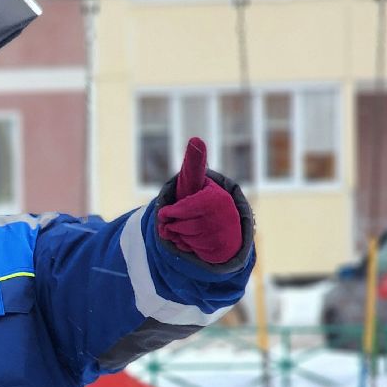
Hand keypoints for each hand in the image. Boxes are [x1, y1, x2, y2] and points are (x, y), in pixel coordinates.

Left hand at [155, 137, 242, 263]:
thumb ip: (194, 163)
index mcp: (215, 196)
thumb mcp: (196, 181)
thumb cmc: (202, 199)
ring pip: (184, 237)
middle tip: (176, 218)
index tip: (163, 212)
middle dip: (172, 223)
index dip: (172, 212)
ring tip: (187, 226)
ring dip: (178, 234)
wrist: (221, 225)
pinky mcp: (220, 248)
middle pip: (180, 224)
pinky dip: (186, 245)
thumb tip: (196, 138)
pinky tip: (194, 238)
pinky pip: (191, 249)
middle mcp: (222, 214)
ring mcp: (222, 232)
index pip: (187, 207)